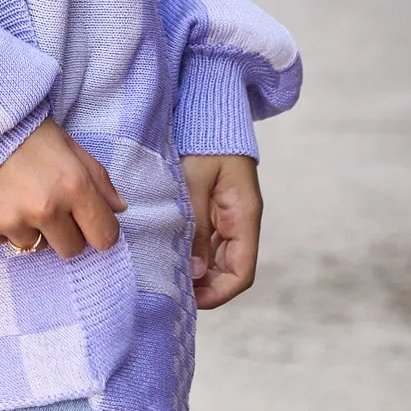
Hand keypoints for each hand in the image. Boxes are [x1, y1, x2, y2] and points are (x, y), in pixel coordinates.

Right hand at [0, 117, 125, 259]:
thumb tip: (119, 209)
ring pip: (34, 246)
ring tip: (15, 194)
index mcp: (74, 186)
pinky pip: (2, 241)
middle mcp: (46, 208)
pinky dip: (0, 225)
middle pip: (71, 249)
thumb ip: (97, 178)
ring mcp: (13, 221)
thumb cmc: (24, 130)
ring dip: (29, 227)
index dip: (97, 228)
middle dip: (63, 231)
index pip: (104, 237)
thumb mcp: (68, 144)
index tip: (86, 220)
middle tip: (45, 203)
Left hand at [181, 154, 261, 307]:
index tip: (190, 299)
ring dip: (196, 271)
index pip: (242, 273)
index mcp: (244, 216)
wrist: (208, 110)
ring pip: (216, 259)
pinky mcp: (212, 209)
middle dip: (204, 286)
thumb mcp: (195, 181)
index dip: (219, 293)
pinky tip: (170, 255)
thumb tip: (196, 271)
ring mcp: (227, 217)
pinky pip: (206, 242)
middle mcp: (240, 222)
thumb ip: (196, 226)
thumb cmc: (205, 141)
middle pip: (228, 271)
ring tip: (166, 277)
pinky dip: (192, 253)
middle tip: (170, 291)